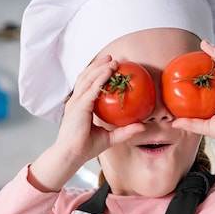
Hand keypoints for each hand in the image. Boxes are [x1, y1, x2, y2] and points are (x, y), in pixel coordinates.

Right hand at [28, 55, 145, 191]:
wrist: (72, 155)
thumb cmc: (86, 148)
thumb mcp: (110, 138)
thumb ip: (125, 131)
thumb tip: (142, 126)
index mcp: (80, 107)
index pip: (88, 86)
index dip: (98, 76)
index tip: (110, 69)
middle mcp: (76, 102)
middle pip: (86, 78)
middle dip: (98, 66)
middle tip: (111, 58)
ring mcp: (76, 102)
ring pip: (88, 79)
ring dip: (100, 68)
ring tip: (111, 60)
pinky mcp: (79, 106)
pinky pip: (92, 89)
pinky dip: (100, 78)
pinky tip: (109, 71)